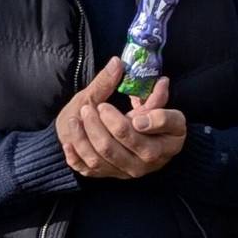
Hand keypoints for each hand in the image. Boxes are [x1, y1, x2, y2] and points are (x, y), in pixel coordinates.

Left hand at [56, 59, 184, 178]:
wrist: (97, 139)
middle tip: (97, 108)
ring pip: (108, 154)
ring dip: (89, 134)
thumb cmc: (112, 114)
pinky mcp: (109, 175)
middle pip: (133, 141)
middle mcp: (153, 157)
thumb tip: (117, 63)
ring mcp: (130, 169)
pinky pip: (91, 167)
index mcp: (167, 134)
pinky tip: (69, 142)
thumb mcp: (118, 97)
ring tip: (78, 117)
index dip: (155, 120)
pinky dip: (77, 154)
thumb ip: (117, 83)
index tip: (136, 115)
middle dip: (112, 124)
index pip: (168, 124)